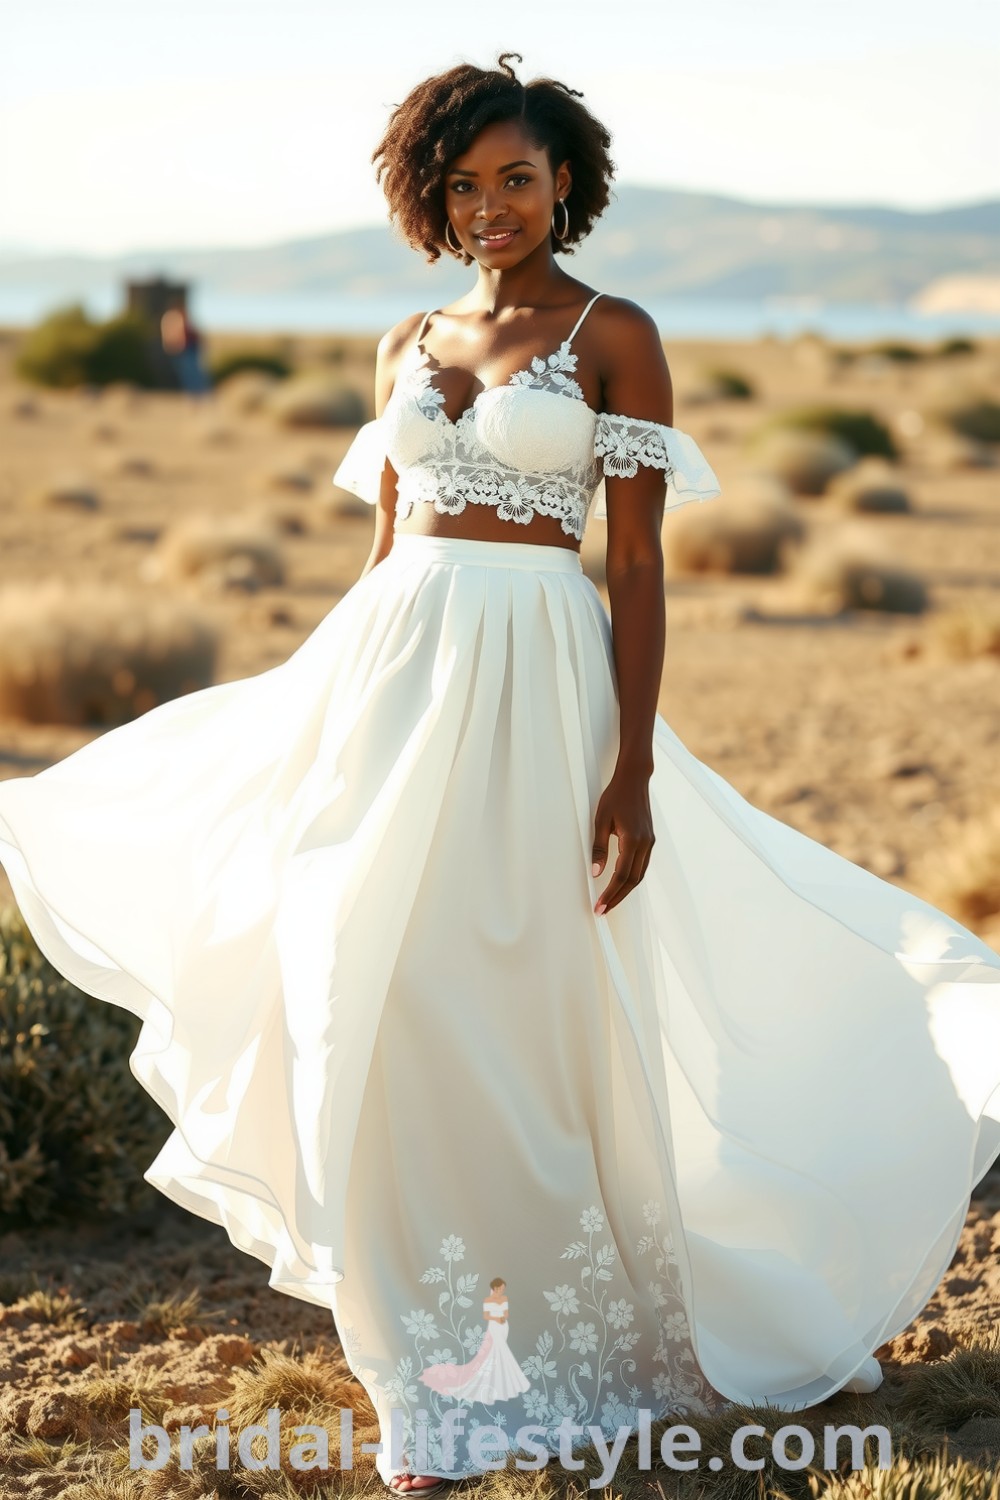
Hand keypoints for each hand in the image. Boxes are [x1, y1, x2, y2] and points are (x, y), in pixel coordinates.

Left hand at [591, 763, 654, 916]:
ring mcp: (650, 843)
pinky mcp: (649, 841)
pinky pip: (642, 866)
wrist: (634, 779)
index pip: (621, 875)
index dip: (610, 893)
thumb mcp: (600, 820)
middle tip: (602, 910)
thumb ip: (599, 848)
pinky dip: (631, 879)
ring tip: (609, 902)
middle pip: (632, 881)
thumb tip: (595, 873)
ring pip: (639, 875)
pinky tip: (620, 884)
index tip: (599, 906)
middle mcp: (645, 844)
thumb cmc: (615, 797)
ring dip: (625, 891)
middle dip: (617, 898)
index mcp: (633, 840)